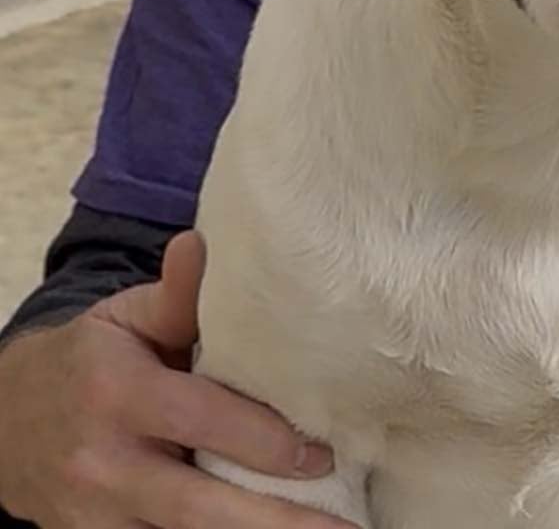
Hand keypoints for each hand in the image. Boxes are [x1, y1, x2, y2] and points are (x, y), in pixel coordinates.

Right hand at [0, 230, 356, 528]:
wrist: (7, 419)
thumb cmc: (91, 357)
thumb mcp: (124, 317)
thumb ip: (174, 293)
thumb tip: (202, 243)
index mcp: (118, 394)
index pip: (201, 420)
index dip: (263, 440)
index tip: (321, 453)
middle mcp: (105, 464)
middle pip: (196, 507)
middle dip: (272, 521)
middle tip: (340, 525)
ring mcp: (95, 516)